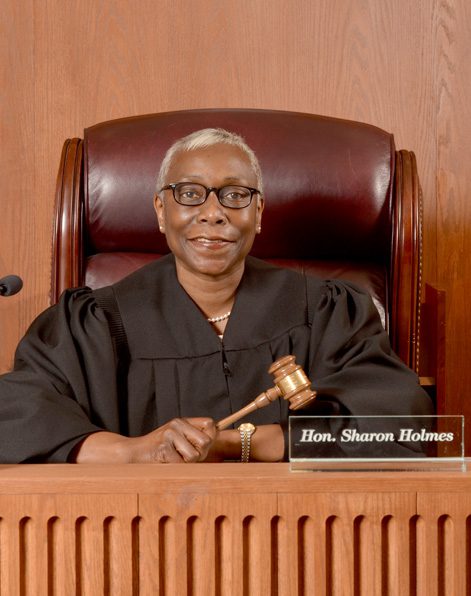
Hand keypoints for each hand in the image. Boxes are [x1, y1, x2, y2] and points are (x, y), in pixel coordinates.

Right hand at [71, 417, 216, 462]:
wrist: (134, 453)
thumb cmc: (159, 449)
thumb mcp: (177, 438)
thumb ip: (194, 438)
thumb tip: (217, 434)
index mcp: (182, 421)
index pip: (210, 424)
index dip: (211, 436)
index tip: (203, 445)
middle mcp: (177, 424)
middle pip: (206, 442)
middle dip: (200, 453)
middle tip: (185, 456)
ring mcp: (170, 435)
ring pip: (194, 455)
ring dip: (185, 462)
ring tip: (173, 458)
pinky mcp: (163, 447)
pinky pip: (181, 464)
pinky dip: (175, 467)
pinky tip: (164, 461)